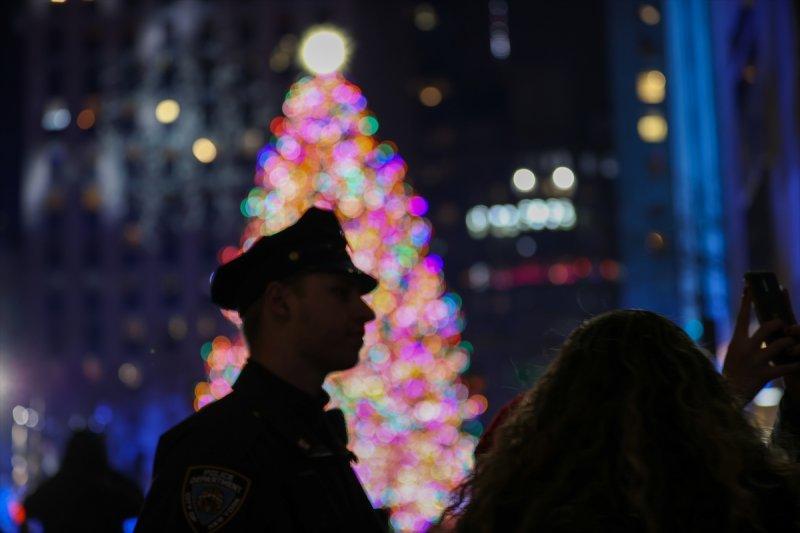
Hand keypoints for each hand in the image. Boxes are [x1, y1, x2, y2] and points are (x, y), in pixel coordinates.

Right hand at [722, 287, 799, 402]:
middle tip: (783, 326)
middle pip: (767, 327)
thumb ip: (743, 342)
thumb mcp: (733, 354)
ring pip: (779, 344)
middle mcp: (745, 348)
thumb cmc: (731, 374)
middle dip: (779, 324)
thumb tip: (757, 331)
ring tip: (792, 346)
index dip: (747, 301)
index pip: (743, 316)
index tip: (750, 286)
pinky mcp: (763, 375)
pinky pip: (784, 367)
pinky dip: (794, 365)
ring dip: (789, 344)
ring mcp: (754, 361)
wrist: (726, 395)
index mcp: (736, 341)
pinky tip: (798, 363)